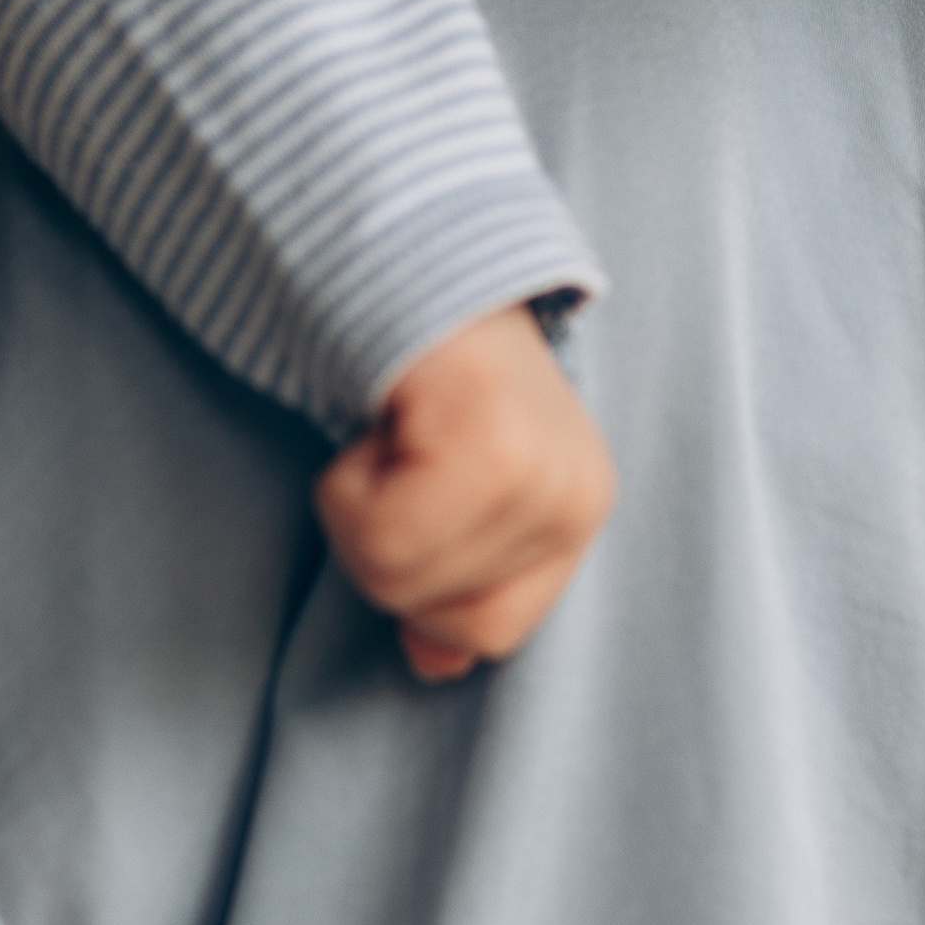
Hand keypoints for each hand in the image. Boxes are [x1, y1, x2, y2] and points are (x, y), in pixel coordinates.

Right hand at [314, 303, 615, 680]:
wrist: (404, 260)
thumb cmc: (425, 376)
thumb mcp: (453, 488)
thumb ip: (453, 578)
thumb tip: (435, 664)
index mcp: (580, 511)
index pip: (491, 635)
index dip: (426, 588)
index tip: (414, 500)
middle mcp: (576, 496)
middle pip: (438, 613)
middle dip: (385, 543)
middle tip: (395, 457)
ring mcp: (538, 471)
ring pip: (398, 575)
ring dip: (356, 507)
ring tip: (387, 432)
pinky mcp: (488, 444)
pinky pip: (377, 530)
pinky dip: (344, 482)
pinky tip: (377, 419)